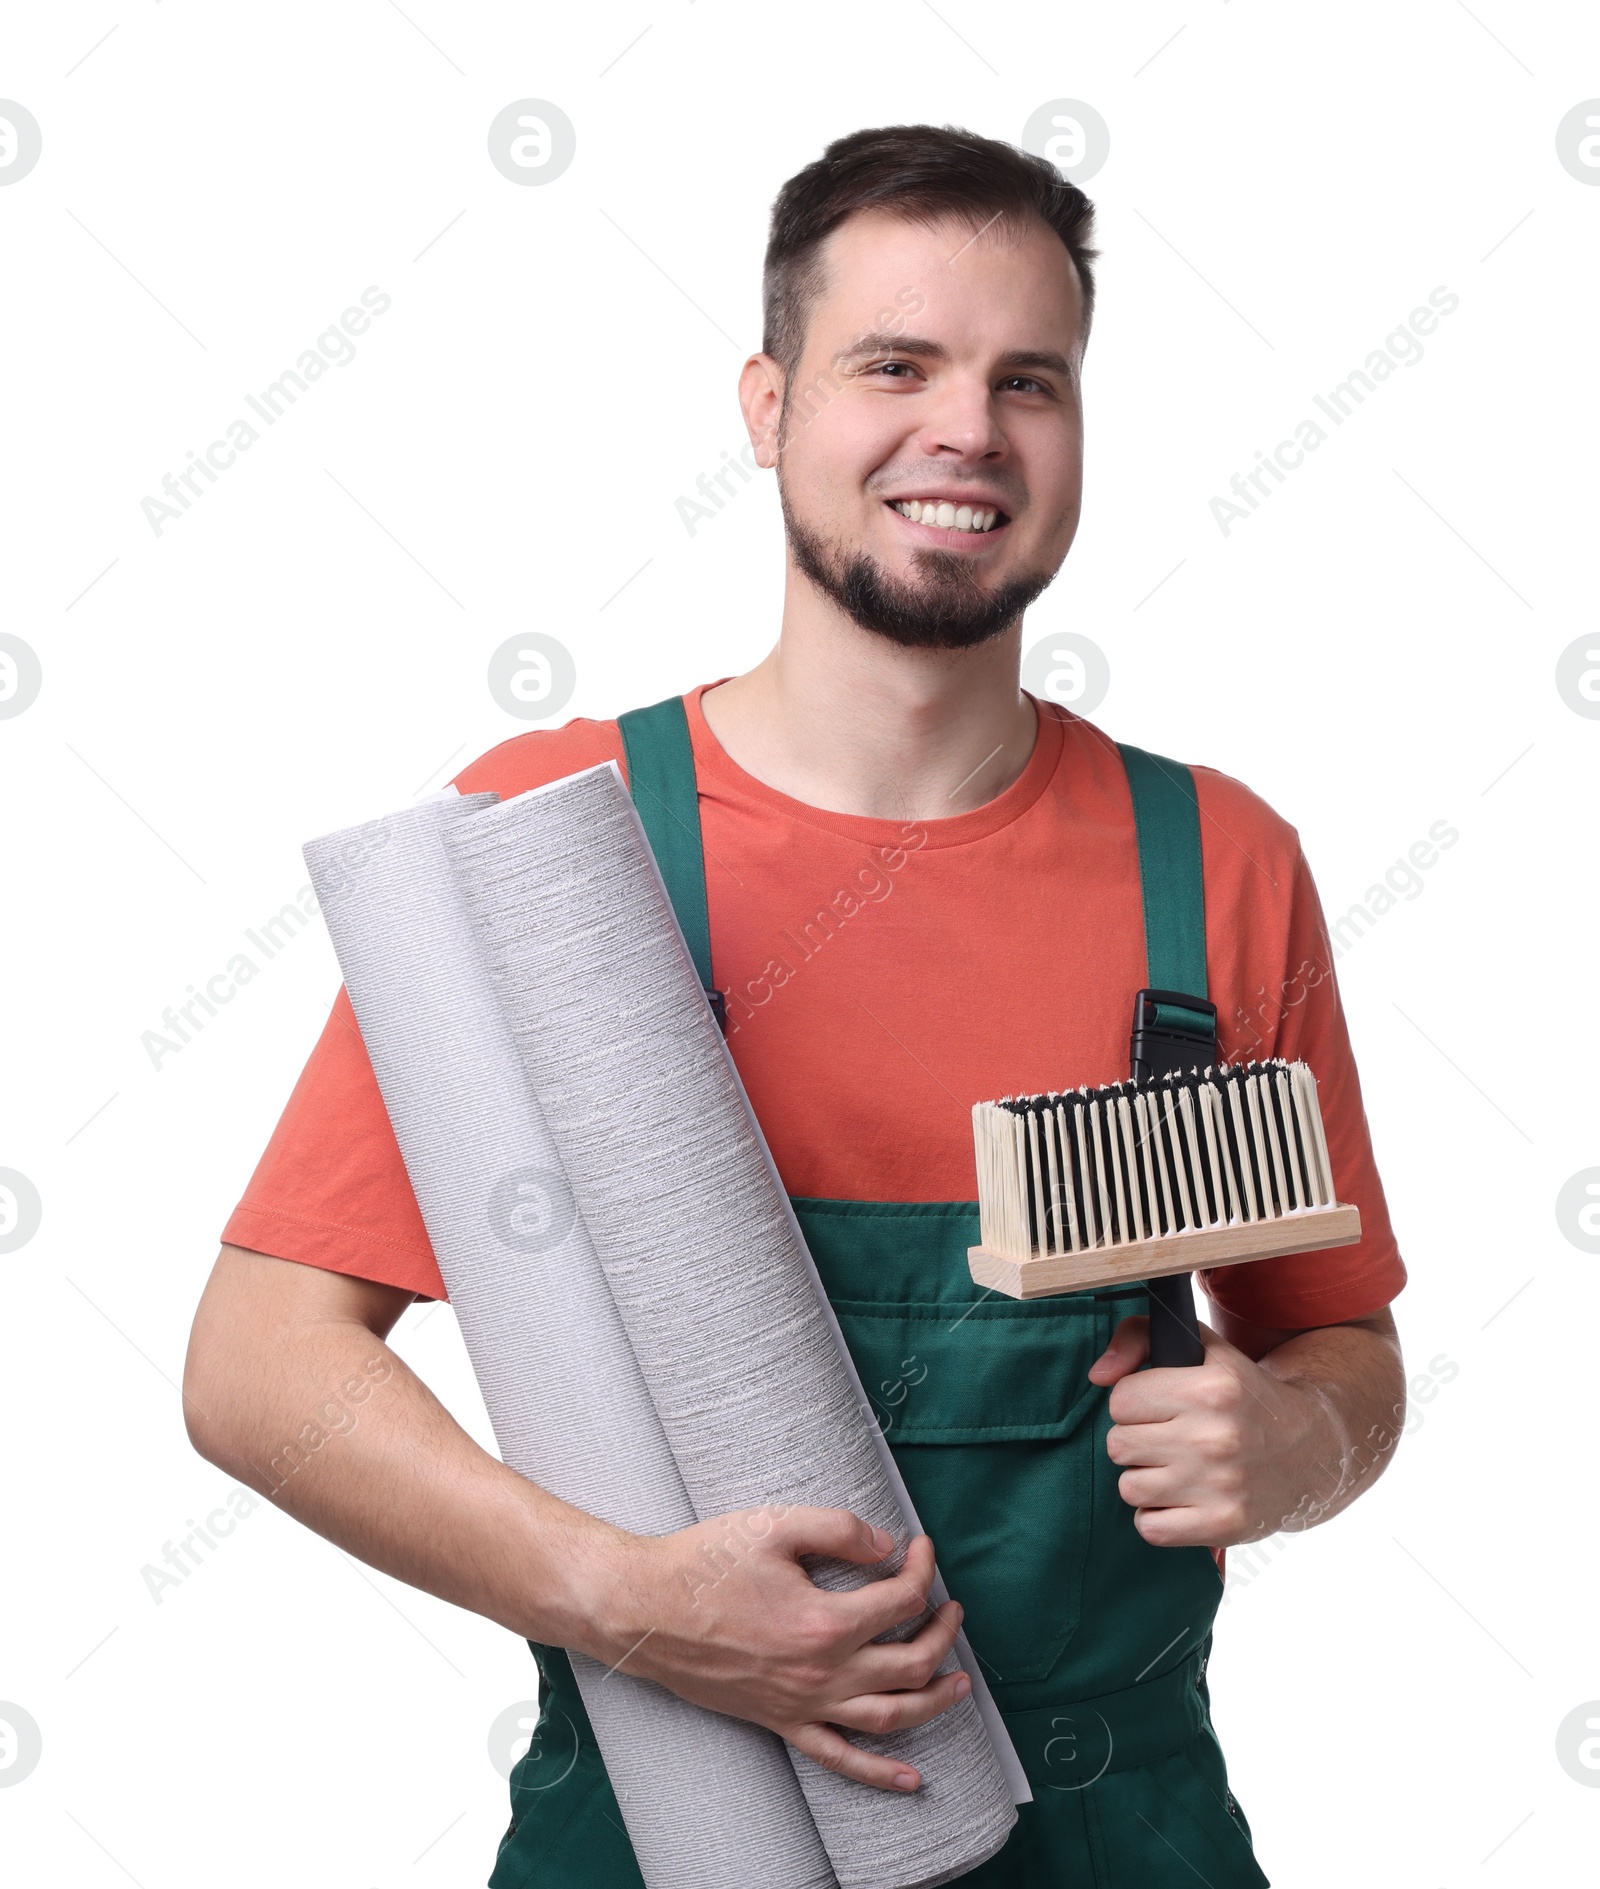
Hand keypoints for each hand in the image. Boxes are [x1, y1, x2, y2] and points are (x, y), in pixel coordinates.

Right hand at [584, 1507, 969, 1791]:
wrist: (644, 1609)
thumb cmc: (704, 1563)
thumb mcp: (774, 1524)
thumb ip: (839, 1528)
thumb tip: (887, 1545)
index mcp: (825, 1621)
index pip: (902, 1600)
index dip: (922, 1569)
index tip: (919, 1546)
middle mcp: (822, 1673)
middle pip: (910, 1661)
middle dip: (942, 1632)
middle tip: (950, 1607)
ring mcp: (802, 1704)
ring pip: (891, 1717)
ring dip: (934, 1700)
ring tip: (959, 1681)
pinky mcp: (781, 1722)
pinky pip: (839, 1759)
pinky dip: (881, 1773)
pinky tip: (912, 1779)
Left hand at [1088, 1314, 1329, 1547]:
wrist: (1311, 1450)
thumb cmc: (1243, 1396)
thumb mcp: (1204, 1348)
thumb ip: (1140, 1337)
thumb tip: (1097, 1375)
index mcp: (1212, 1388)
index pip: (1121, 1399)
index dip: (1134, 1402)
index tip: (1159, 1406)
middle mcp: (1216, 1437)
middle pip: (1118, 1445)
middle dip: (1135, 1441)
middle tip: (1166, 1439)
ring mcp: (1221, 1486)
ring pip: (1129, 1488)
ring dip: (1145, 1480)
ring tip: (1176, 1468)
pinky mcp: (1223, 1526)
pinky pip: (1150, 1528)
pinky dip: (1158, 1517)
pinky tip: (1182, 1499)